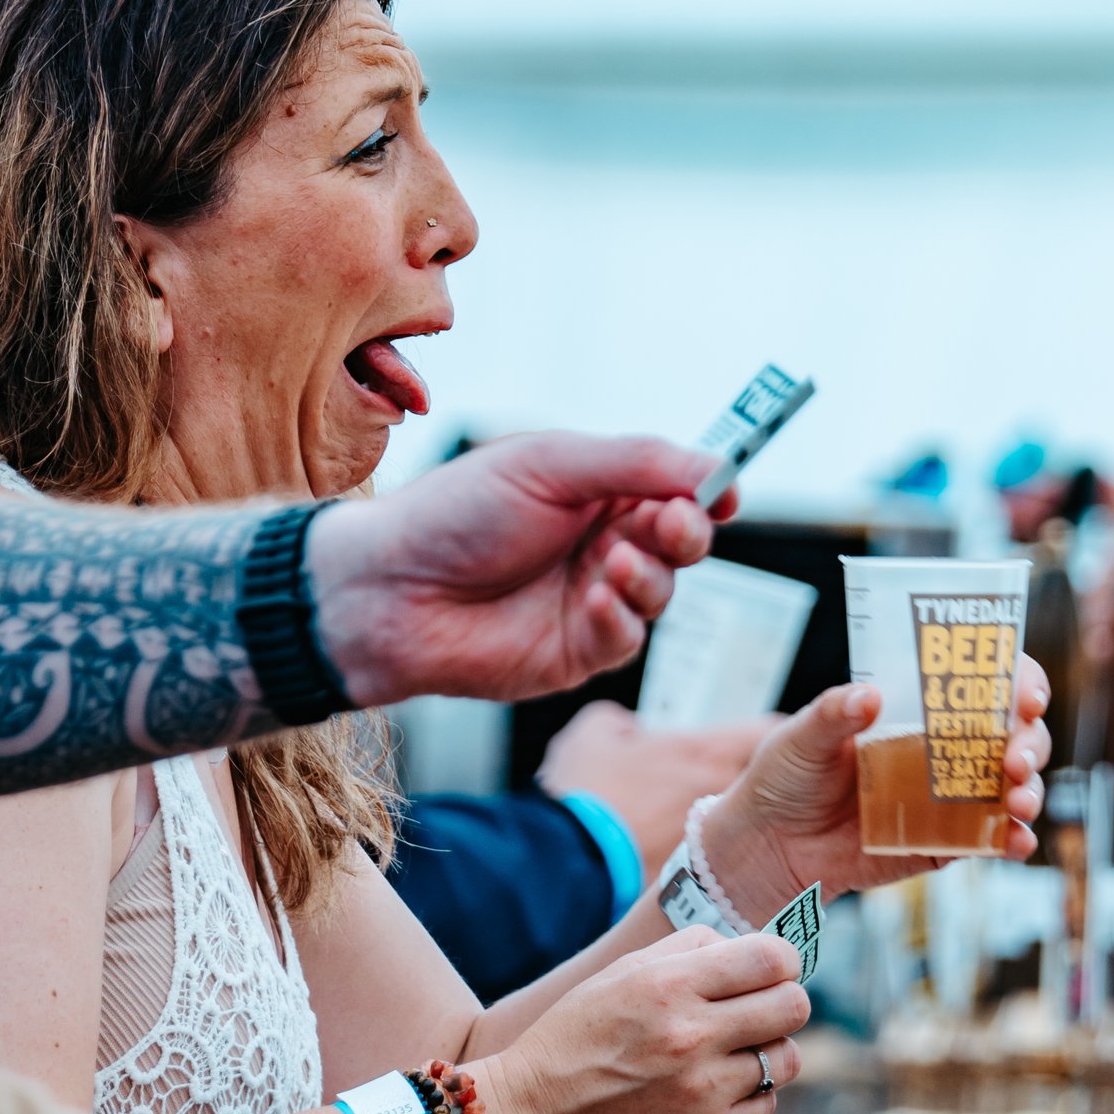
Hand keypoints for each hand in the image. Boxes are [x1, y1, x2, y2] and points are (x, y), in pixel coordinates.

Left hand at [307, 434, 721, 705]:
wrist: (390, 589)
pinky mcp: (577, 651)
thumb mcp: (548, 464)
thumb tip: (716, 468)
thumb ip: (635, 462)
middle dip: (686, 532)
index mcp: (597, 489)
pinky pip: (627, 639)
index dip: (707, 490)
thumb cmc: (456, 513)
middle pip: (682, 540)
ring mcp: (593, 599)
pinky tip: (590, 600)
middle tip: (670, 524)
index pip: (675, 488)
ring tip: (611, 563)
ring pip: (663, 591)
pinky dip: (619, 618)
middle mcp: (602, 542)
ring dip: (650, 575)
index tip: (724, 493)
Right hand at [475, 934, 808, 1113]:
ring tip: (732, 1051)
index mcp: (670, 985)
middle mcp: (692, 1036)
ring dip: (768, 1050)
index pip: (773, 958)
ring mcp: (703, 1091)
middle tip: (756, 1009)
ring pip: (787, 1059)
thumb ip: (690, 949)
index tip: (767, 970)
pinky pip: (766, 1105)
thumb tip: (748, 948)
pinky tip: (715, 1086)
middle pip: (794, 1007)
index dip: (779, 960)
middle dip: (781, 1001)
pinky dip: (750, 1093)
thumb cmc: (575, 1037)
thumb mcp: (622, 973)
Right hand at [539, 701, 766, 868]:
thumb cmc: (584, 795)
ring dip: (719, 820)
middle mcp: (715, 793)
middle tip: (714, 780)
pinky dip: (696, 856)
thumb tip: (625, 730)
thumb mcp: (593, 734)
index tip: (764, 737)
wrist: (569, 861)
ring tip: (676, 820)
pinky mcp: (695, 873)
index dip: (769, 733)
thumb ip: (619, 723)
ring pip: (734, 822)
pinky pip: (708, 859)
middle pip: (754, 781)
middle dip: (742, 778)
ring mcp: (711, 838)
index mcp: (699, 751)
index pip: (765, 732)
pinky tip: (661, 853)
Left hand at [696, 660, 1051, 921]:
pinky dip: (1014, 841)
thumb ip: (833, 715)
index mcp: (917, 709)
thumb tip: (869, 697)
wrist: (769, 845)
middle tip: (1015, 757)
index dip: (1017, 681)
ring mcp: (949, 797)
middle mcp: (943, 749)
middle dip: (1029, 741)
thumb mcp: (802, 736)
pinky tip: (1018, 841)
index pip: (984, 682)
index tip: (1025, 694)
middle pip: (1013, 734)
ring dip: (1030, 790)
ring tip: (1018, 800)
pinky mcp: (943, 843)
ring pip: (1012, 786)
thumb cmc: (786, 776)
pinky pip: (990, 840)